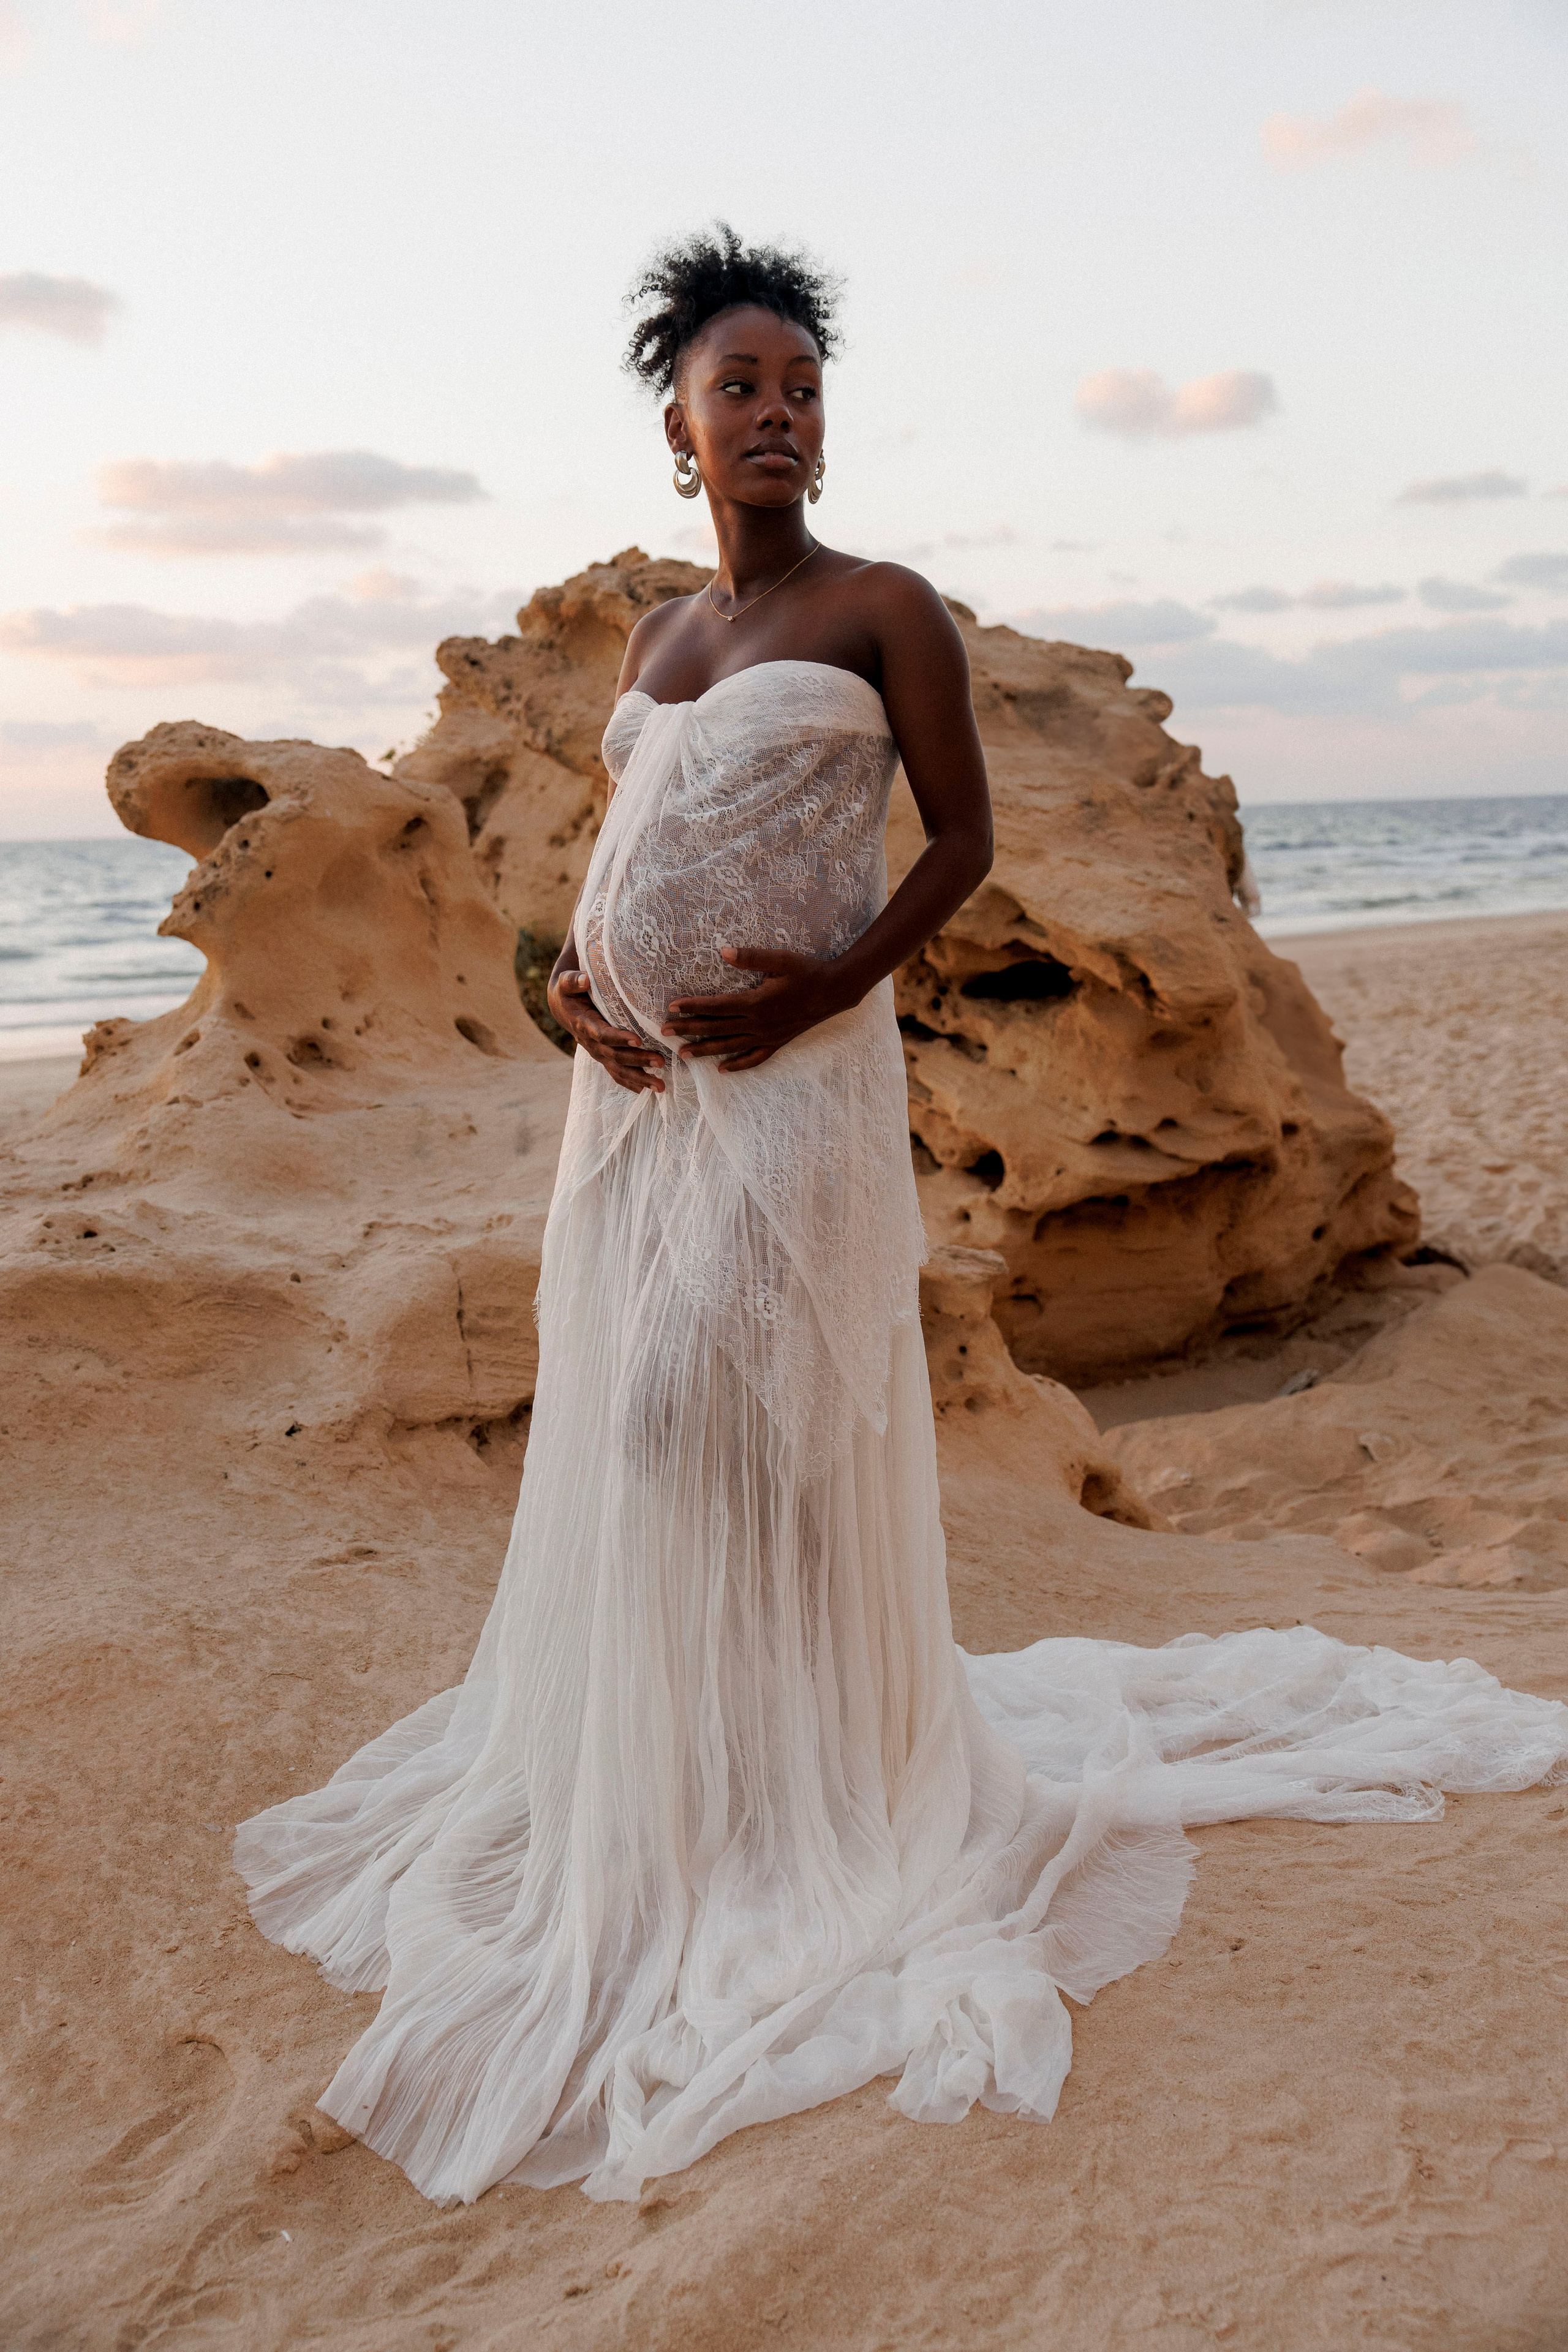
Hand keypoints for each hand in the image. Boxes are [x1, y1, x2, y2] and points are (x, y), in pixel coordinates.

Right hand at [547, 968, 665, 1093]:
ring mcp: (598, 1052)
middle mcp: (591, 1043)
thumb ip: (572, 981)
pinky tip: (647, 1090)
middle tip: (660, 1062)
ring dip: (640, 1078)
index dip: (618, 1038)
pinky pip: (617, 1073)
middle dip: (638, 1061)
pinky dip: (631, 1083)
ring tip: (661, 1085)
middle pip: (615, 1056)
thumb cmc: (568, 991)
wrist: (561, 1007)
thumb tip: (584, 980)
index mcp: (584, 1024)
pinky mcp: (604, 1056)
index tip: (638, 1039)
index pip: (602, 1034)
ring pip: (618, 1070)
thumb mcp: (565, 982)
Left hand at [662, 946, 848, 1071]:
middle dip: (689, 1029)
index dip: (693, 1006)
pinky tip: (722, 1070)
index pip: (716, 1006)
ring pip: (730, 1046)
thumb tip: (723, 951)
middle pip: (717, 1028)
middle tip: (664, 1032)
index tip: (672, 1007)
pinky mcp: (777, 1043)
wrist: (835, 991)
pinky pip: (754, 1059)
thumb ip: (751, 957)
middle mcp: (759, 1023)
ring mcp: (768, 1036)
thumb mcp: (781, 959)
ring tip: (683, 1055)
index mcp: (756, 1002)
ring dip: (705, 1050)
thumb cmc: (807, 971)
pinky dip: (738, 1065)